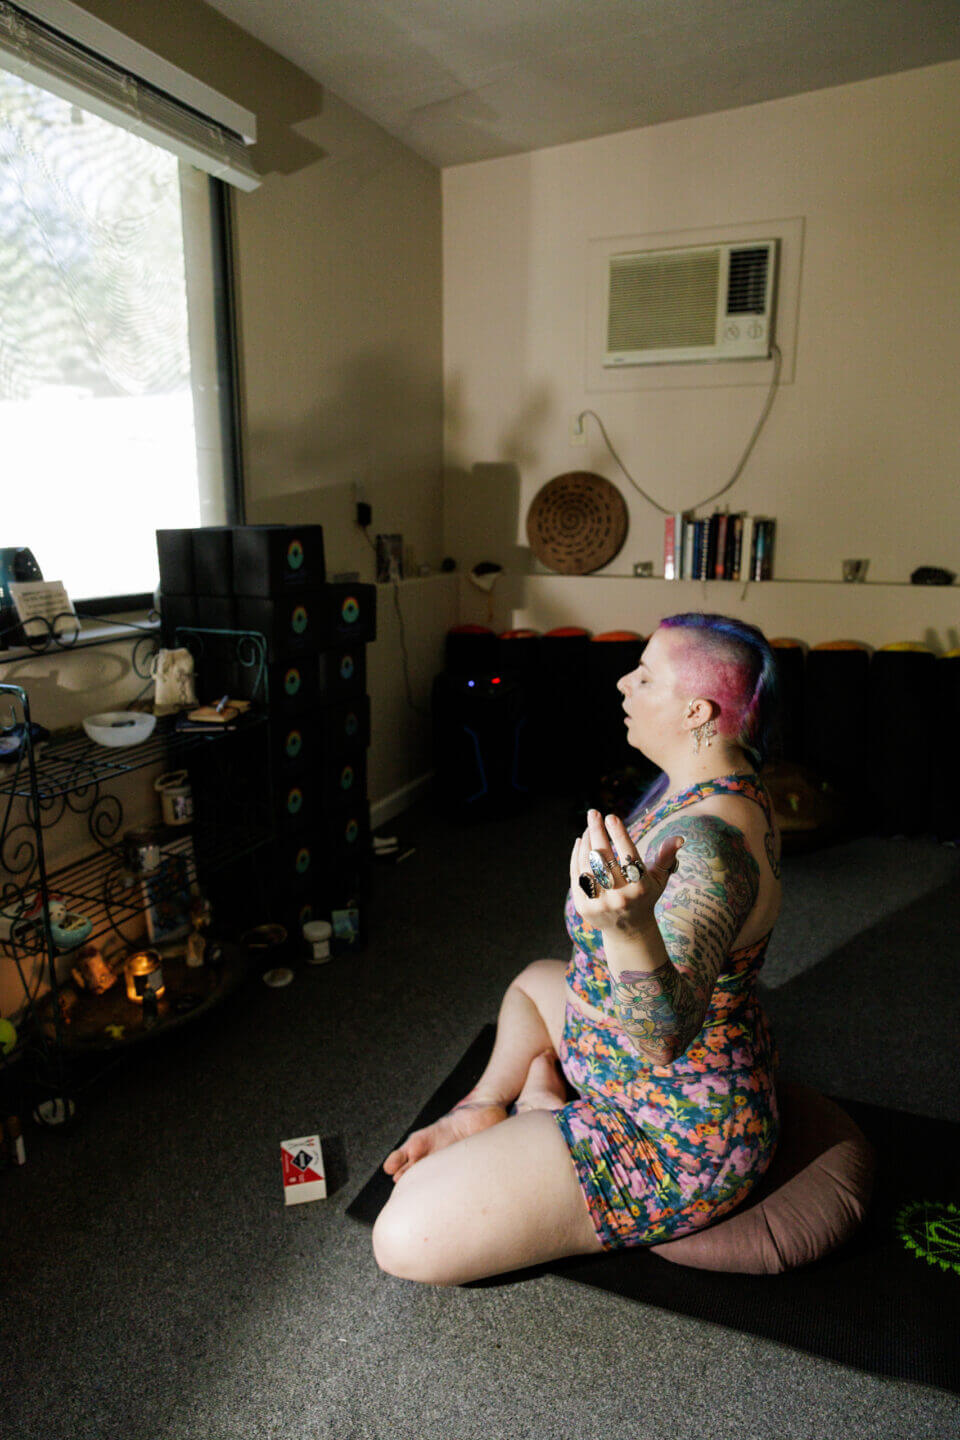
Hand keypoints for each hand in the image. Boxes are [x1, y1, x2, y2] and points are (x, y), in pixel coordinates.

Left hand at [569, 809, 683, 936]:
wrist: (629, 931)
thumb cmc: (645, 896)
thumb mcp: (659, 878)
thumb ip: (666, 857)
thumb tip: (679, 837)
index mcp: (640, 887)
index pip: (627, 855)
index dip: (618, 835)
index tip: (611, 816)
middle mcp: (620, 896)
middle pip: (603, 858)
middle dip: (597, 832)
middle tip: (593, 813)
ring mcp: (600, 903)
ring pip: (587, 865)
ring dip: (585, 843)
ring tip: (588, 827)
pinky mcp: (584, 908)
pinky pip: (576, 876)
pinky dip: (576, 857)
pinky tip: (580, 842)